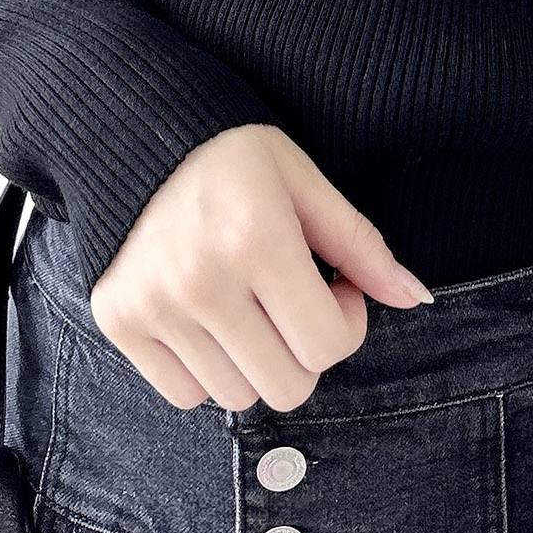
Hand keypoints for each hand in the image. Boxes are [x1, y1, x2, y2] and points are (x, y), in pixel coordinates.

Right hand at [89, 123, 433, 411]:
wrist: (131, 135)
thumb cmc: (232, 156)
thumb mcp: (304, 180)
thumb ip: (360, 244)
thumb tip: (415, 297)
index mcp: (256, 238)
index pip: (326, 346)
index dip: (347, 322)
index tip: (335, 286)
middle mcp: (200, 281)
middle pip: (287, 387)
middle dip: (305, 351)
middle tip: (293, 302)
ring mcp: (152, 305)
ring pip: (237, 397)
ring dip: (256, 361)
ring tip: (249, 304)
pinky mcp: (118, 320)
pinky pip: (183, 394)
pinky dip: (206, 370)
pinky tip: (209, 319)